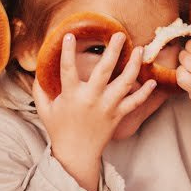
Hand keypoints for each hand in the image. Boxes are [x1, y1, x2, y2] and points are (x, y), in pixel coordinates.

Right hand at [34, 30, 155, 190]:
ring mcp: (107, 107)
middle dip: (113, 51)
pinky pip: (134, 103)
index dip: (67, 52)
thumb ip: (39, 90)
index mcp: (71, 95)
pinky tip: (152, 81)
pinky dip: (145, 93)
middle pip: (104, 70)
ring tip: (140, 50)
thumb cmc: (59, 130)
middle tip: (120, 35)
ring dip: (134, 65)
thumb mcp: (45, 109)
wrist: (77, 155)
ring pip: (124, 83)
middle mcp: (91, 99)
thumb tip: (37, 71)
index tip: (69, 35)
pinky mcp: (117, 115)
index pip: (68, 69)